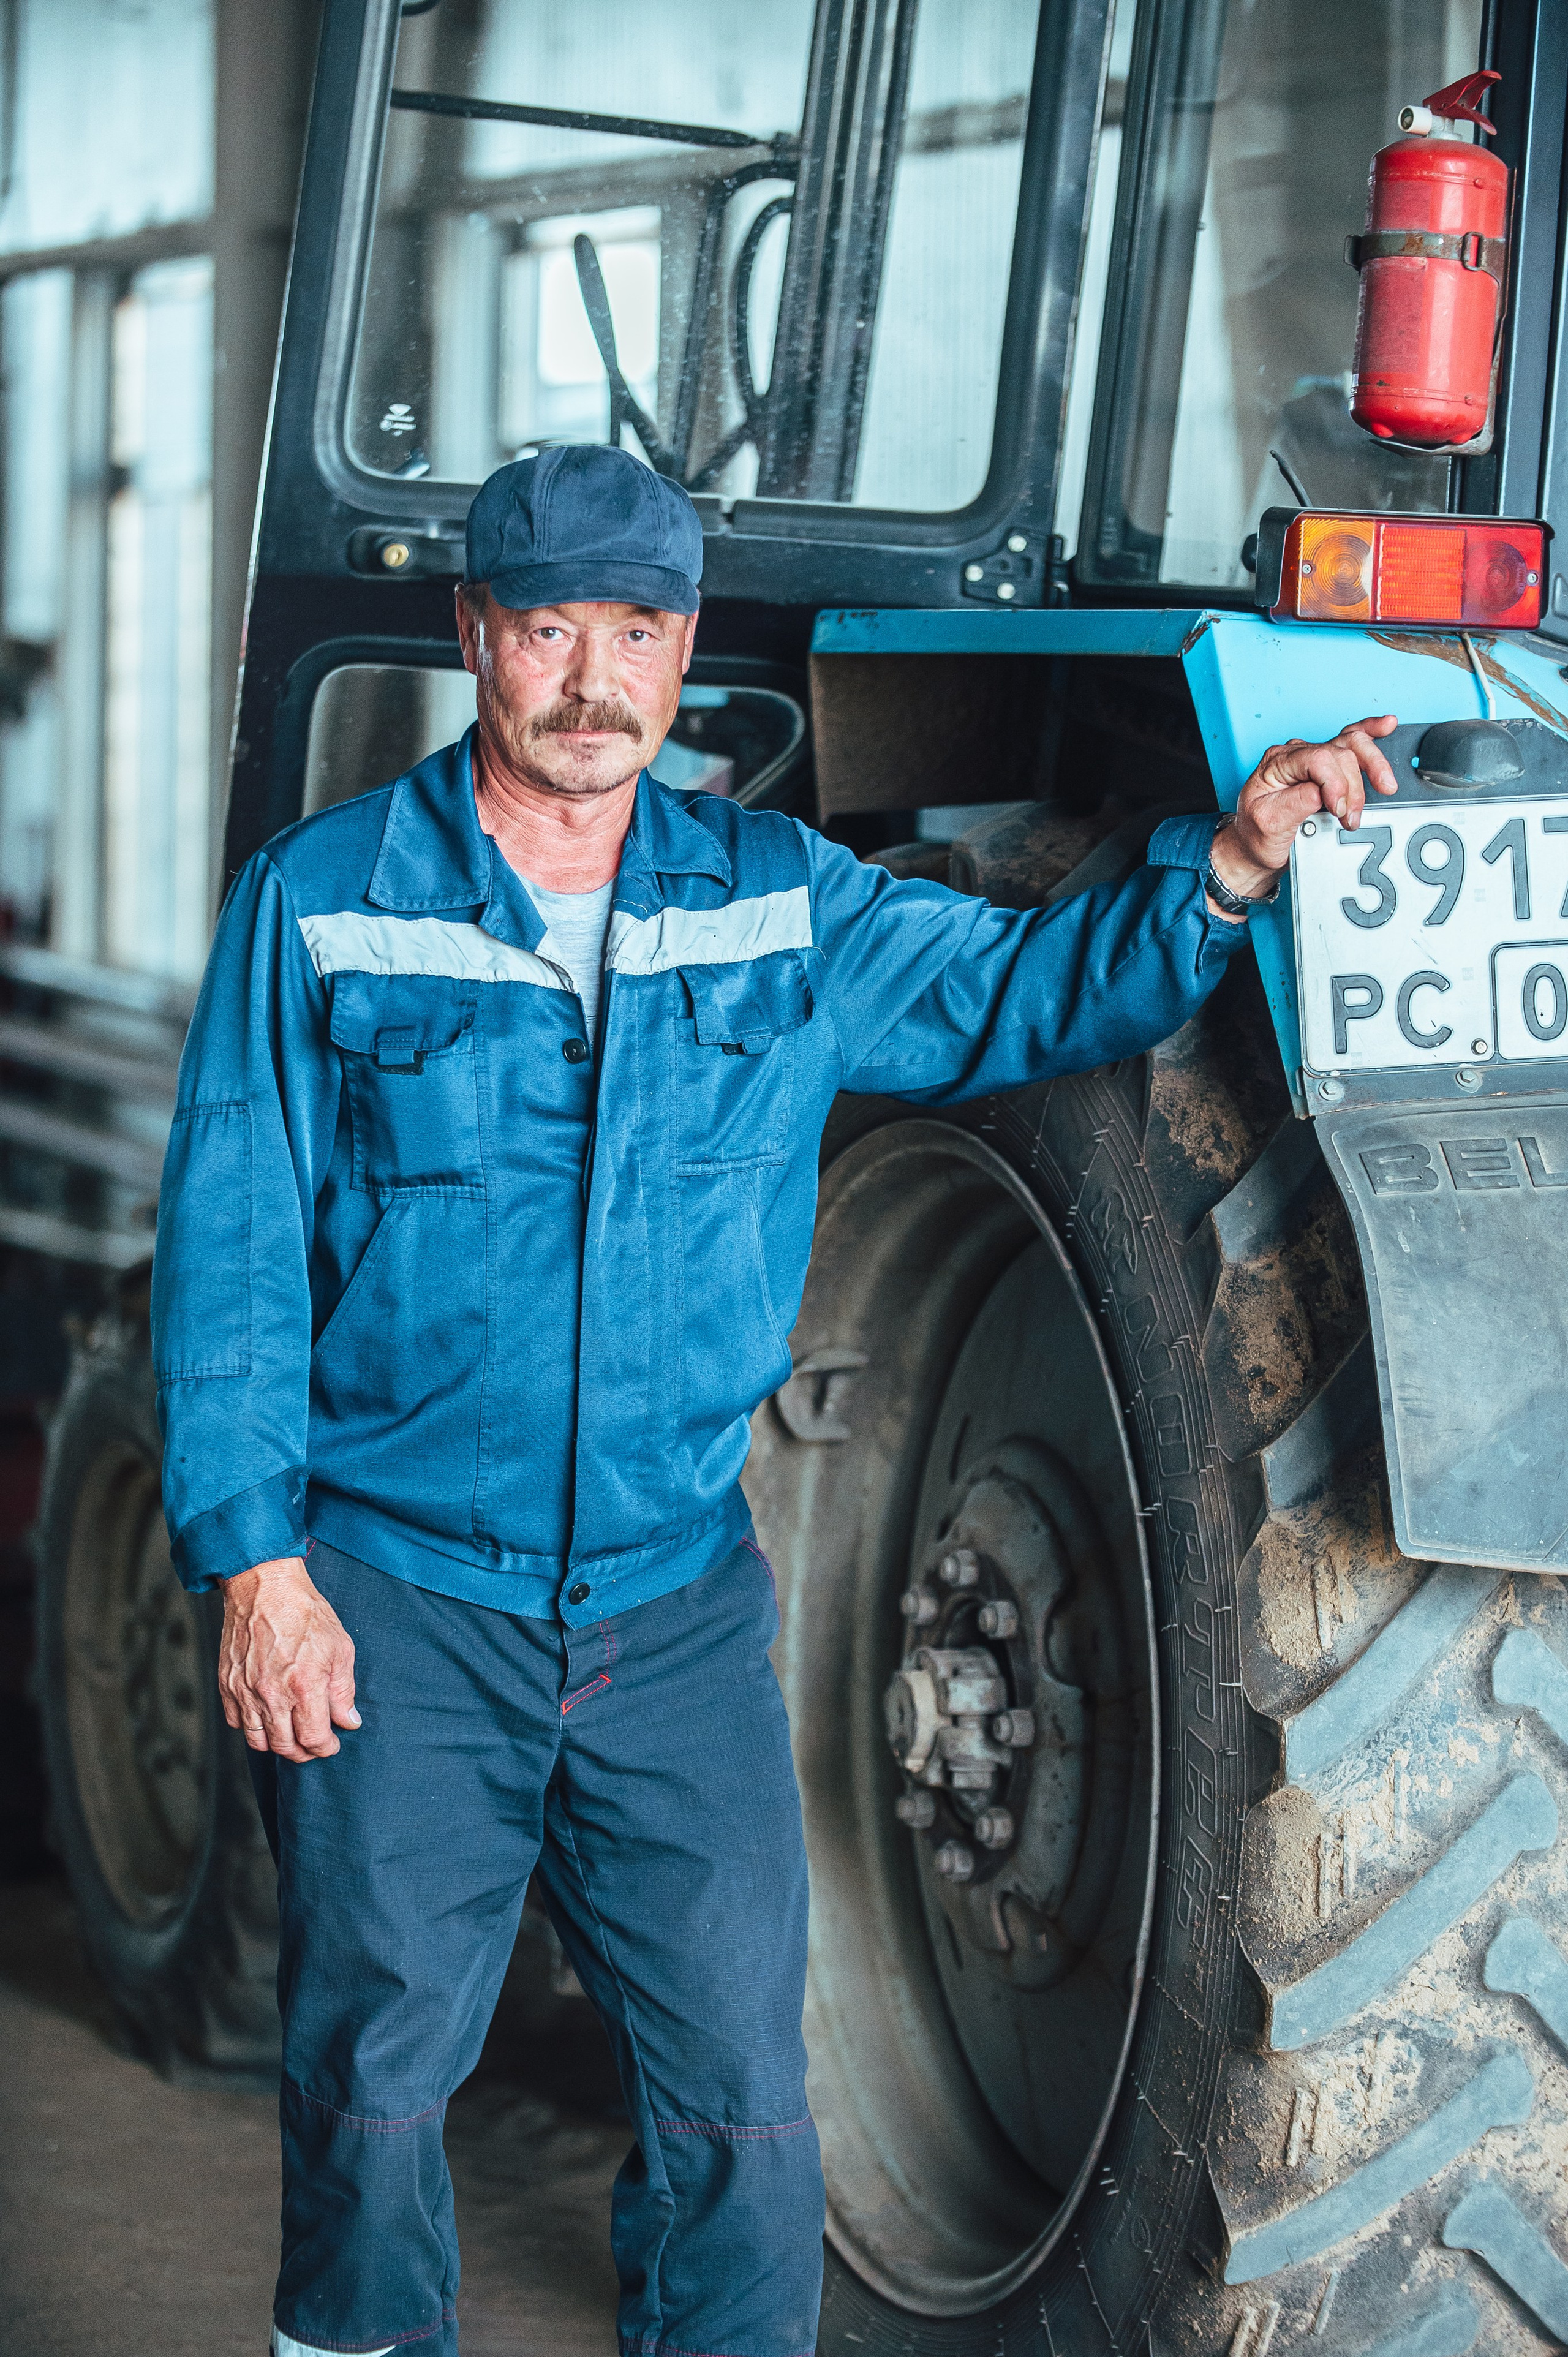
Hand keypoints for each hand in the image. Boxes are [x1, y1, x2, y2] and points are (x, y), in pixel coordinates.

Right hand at [217, 1555, 358, 1762]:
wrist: (265, 1587)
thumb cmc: (306, 1613)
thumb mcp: (340, 1648)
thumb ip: (344, 1691)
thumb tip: (349, 1722)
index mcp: (303, 1687)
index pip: (313, 1739)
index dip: (325, 1748)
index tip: (332, 1744)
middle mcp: (271, 1695)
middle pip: (285, 1746)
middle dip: (303, 1752)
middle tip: (313, 1745)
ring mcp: (245, 1691)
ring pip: (257, 1740)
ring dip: (277, 1744)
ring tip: (291, 1735)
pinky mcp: (227, 1683)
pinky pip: (236, 1721)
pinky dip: (251, 1726)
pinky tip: (266, 1717)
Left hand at [1211, 714, 1400, 903]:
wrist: (1256, 846)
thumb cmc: (1257, 834)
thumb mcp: (1269, 823)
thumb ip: (1296, 803)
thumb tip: (1322, 792)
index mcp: (1277, 762)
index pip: (1317, 759)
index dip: (1336, 784)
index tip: (1339, 810)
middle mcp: (1295, 754)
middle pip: (1339, 753)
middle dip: (1353, 787)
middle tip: (1351, 817)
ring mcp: (1313, 757)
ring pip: (1352, 744)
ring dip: (1372, 767)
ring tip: (1383, 787)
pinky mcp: (1327, 766)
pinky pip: (1352, 739)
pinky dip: (1371, 732)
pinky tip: (1386, 725)